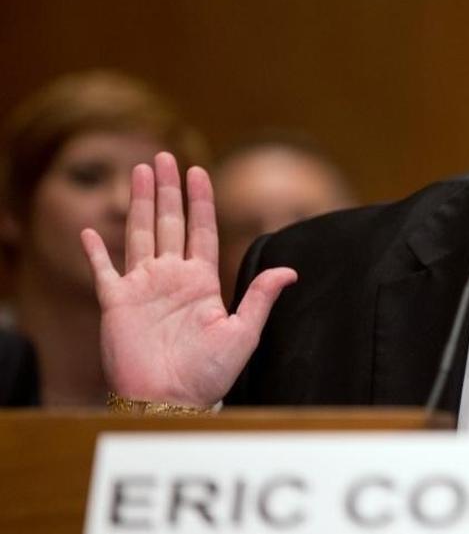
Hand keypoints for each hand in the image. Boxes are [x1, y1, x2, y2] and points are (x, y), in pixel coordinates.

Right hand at [81, 152, 295, 405]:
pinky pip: (103, 270)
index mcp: (201, 281)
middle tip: (163, 156)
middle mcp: (171, 278)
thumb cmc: (209, 373)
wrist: (172, 400)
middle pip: (170, 222)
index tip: (198, 171)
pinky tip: (90, 231)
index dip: (200, 200)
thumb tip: (290, 271)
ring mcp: (142, 287)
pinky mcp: (116, 303)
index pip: (202, 230)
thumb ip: (261, 297)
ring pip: (140, 234)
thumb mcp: (243, 332)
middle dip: (168, 189)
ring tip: (140, 171)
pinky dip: (95, 251)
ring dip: (139, 202)